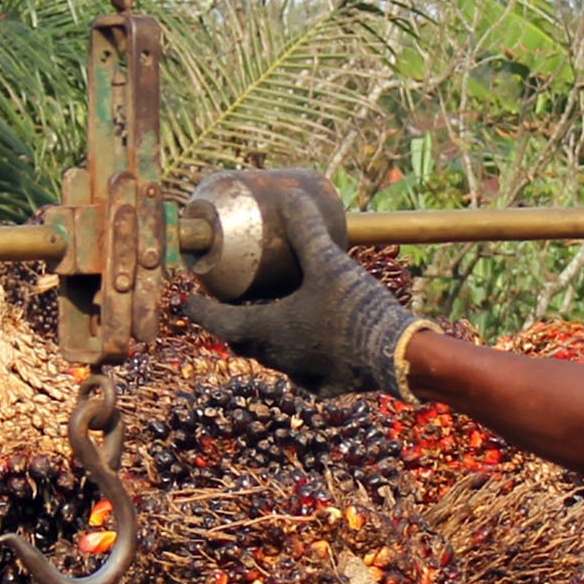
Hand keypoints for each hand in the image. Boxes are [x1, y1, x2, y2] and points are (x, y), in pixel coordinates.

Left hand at [181, 172, 423, 396]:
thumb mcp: (328, 262)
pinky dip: (301, 356)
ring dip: (267, 338)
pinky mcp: (326, 387)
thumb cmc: (355, 309)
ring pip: (273, 356)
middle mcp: (277, 357)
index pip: (217, 320)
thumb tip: (291, 196)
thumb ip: (306, 230)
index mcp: (265, 329)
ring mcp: (301, 376)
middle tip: (230, 304)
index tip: (187, 302)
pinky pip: (304, 372)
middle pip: (242, 340)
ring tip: (272, 317)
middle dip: (233, 322)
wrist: (396, 355)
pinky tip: (313, 346)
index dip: (199, 308)